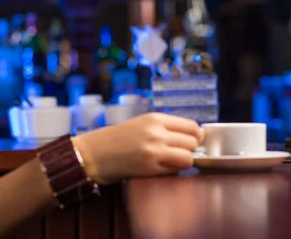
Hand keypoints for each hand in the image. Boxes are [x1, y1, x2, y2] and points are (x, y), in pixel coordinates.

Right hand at [73, 113, 203, 184]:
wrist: (94, 153)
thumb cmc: (116, 139)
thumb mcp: (141, 124)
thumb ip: (164, 127)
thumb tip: (192, 137)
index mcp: (155, 118)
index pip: (192, 126)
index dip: (196, 136)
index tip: (192, 141)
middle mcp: (156, 132)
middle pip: (193, 142)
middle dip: (190, 149)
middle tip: (180, 153)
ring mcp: (154, 150)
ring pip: (188, 157)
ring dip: (184, 161)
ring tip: (172, 162)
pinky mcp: (150, 168)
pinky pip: (175, 171)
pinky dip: (173, 171)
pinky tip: (161, 168)